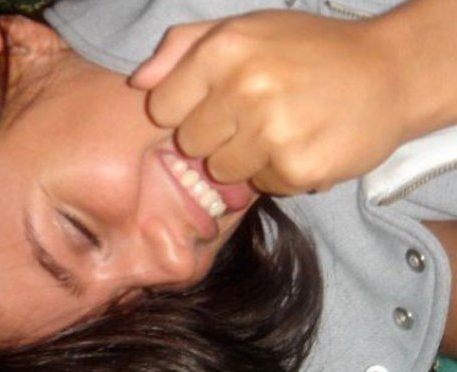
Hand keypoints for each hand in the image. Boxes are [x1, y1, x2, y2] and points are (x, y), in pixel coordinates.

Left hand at [131, 11, 406, 194]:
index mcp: (224, 50)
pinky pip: (263, 185)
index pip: (161, 108)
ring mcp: (272, 133)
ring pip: (222, 172)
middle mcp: (245, 89)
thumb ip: (183, 49)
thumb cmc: (308, 51)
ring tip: (281, 130)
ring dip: (247, 158)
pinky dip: (279, 172)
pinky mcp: (297, 169)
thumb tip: (138, 84)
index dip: (184, 111)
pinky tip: (303, 145)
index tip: (213, 105)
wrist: (388, 74)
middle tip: (255, 115)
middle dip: (215, 136)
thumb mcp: (246, 30)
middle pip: (190, 144)